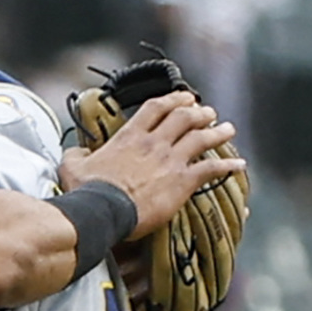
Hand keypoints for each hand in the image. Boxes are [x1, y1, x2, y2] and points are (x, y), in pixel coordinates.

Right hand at [66, 93, 243, 237]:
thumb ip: (76, 154)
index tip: (183, 98)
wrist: (102, 211)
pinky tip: (239, 166)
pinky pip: (210, 170)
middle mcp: (154, 143)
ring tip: (228, 129)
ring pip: (201, 138)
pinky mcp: (181, 182)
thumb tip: (75, 152)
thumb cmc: (86, 191)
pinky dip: (227, 167)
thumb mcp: (72, 166)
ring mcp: (169, 161)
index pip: (155, 108)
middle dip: (199, 112)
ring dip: (217, 132)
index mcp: (129, 136)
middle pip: (183, 118)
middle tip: (208, 112)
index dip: (172, 100)